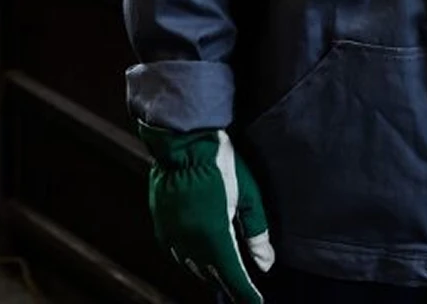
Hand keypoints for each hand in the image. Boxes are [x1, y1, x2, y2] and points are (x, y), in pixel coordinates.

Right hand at [139, 123, 274, 301]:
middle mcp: (190, 241)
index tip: (255, 303)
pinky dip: (190, 259)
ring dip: (209, 271)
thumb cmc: (220, 161)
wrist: (183, 139)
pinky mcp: (161, 225)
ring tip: (223, 273)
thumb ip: (256, 232)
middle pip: (212, 274)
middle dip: (229, 282)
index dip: (245, 294)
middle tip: (243, 288)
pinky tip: (199, 254)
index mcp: (214, 235)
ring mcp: (173, 235)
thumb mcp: (247, 193)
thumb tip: (265, 263)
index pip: (233, 275)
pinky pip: (177, 253)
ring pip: (193, 266)